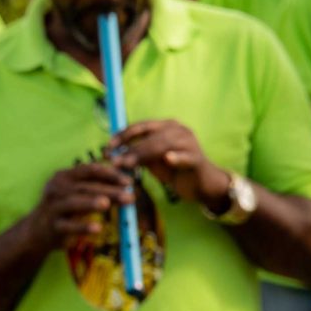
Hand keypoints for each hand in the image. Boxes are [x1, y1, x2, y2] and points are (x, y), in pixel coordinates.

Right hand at [28, 160, 131, 251]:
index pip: (89, 170)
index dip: (110, 174)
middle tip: (129, 196)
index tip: (128, 181)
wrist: (38, 230)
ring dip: (91, 202)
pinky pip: (68, 226)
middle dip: (109, 190)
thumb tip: (127, 184)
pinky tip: (97, 228)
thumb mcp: (79, 194)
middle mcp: (57, 189)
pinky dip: (82, 227)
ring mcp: (53, 207)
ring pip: (73, 202)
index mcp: (64, 176)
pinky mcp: (53, 226)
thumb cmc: (66, 208)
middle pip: (85, 187)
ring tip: (107, 204)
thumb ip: (99, 187)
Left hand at [113, 121, 229, 210]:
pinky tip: (168, 159)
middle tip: (114, 160)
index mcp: (166, 127)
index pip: (141, 126)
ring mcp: (189, 143)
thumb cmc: (175, 170)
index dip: (123, 135)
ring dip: (144, 154)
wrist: (201, 184)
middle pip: (150, 136)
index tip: (108, 147)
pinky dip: (177, 158)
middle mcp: (178, 130)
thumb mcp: (153, 160)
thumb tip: (112, 154)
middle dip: (130, 148)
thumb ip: (137, 153)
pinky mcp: (197, 159)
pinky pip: (186, 157)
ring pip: (164, 145)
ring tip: (128, 164)